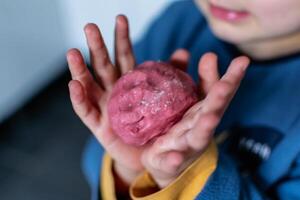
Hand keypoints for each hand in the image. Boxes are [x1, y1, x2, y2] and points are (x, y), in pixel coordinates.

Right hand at [66, 15, 191, 185]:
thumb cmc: (160, 126)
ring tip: (73, 52)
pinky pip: (86, 111)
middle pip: (103, 65)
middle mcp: (113, 92)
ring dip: (80, 69)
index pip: (124, 56)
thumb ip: (175, 76)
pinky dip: (79, 98)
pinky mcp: (98, 126)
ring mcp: (104, 107)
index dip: (121, 38)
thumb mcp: (172, 99)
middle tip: (89, 26)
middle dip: (96, 47)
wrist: (154, 155)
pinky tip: (75, 84)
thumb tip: (183, 51)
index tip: (120, 19)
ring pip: (89, 84)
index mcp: (130, 83)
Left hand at [141, 53, 249, 187]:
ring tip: (210, 118)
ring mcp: (185, 146)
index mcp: (201, 111)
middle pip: (212, 113)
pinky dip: (173, 160)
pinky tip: (173, 156)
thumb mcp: (177, 99)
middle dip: (219, 100)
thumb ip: (180, 75)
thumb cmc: (173, 125)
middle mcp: (198, 128)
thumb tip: (184, 51)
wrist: (161, 161)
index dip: (231, 78)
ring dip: (204, 128)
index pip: (218, 93)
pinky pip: (170, 162)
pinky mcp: (168, 162)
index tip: (242, 61)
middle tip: (225, 85)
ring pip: (197, 137)